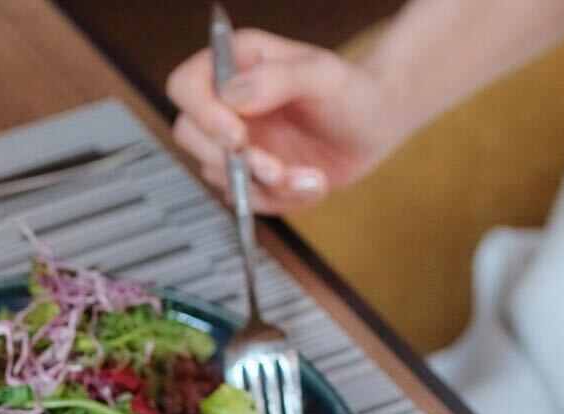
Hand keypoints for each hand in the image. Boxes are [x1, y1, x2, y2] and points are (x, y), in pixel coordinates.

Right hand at [166, 29, 412, 213]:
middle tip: (275, 167)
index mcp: (237, 64)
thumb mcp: (323, 74)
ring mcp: (234, 142)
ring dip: (265, 185)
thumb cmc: (353, 90)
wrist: (376, 127)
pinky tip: (310, 184)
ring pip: (217, 173)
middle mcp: (227, 103)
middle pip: (190, 135)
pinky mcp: (248, 174)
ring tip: (309, 177)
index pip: (186, 85)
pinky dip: (280, 200)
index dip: (202, 113)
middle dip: (234, 160)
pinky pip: (246, 198)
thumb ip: (279, 78)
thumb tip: (233, 95)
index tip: (237, 135)